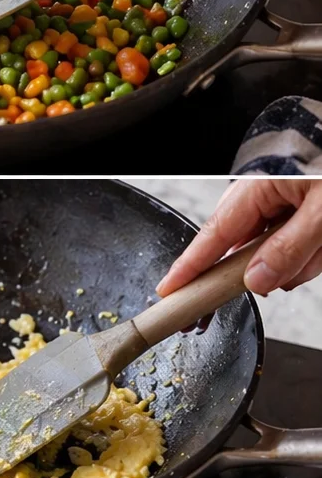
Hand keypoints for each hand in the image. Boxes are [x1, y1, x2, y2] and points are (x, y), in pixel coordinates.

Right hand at [156, 180, 321, 296]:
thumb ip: (289, 249)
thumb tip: (256, 281)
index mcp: (259, 185)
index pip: (214, 235)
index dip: (190, 267)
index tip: (169, 292)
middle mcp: (264, 193)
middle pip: (250, 248)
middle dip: (281, 263)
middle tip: (311, 256)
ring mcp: (282, 201)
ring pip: (279, 251)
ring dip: (308, 255)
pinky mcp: (300, 208)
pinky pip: (297, 243)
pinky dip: (315, 249)